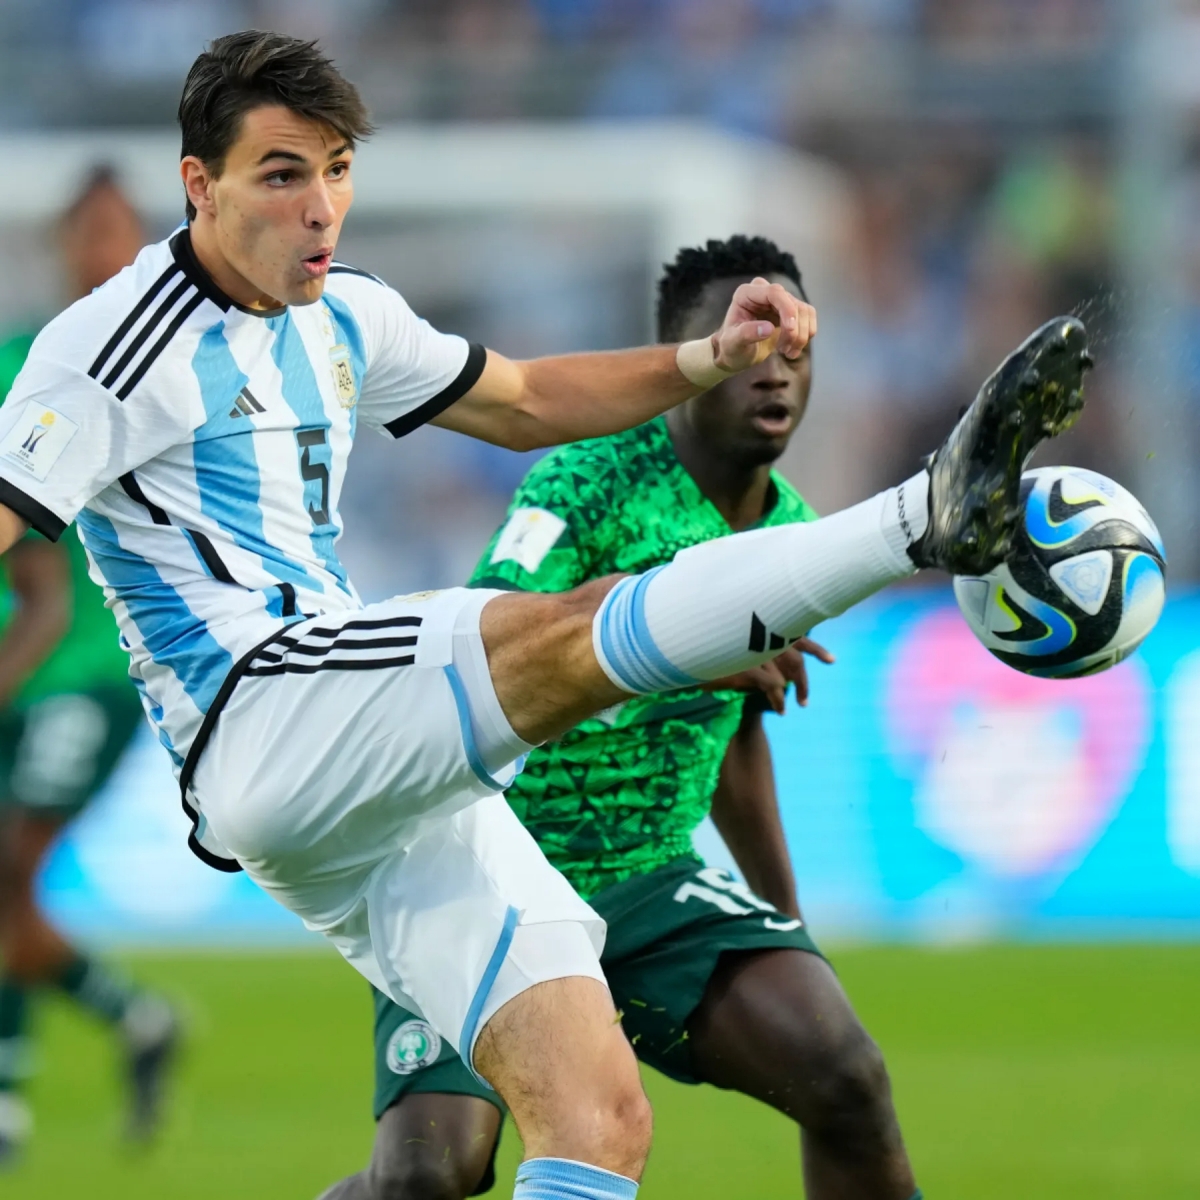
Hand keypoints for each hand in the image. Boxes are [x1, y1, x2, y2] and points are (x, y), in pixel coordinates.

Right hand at [703, 637, 834, 713]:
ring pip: (785, 677)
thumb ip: (756, 651)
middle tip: (805, 701)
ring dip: (787, 695)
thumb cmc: (705, 648)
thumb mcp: (735, 647)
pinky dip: (778, 700)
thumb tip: (772, 669)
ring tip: (787, 709)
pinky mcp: (750, 666)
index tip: (832, 660)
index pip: (799, 636)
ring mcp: (758, 650)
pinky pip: (774, 687)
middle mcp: (765, 636)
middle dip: (804, 682)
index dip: (816, 649)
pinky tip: (780, 710)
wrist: (685, 651)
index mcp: (765, 628)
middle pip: (796, 661)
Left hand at [712, 276, 816, 372]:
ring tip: (787, 353)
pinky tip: (793, 350)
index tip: (790, 330)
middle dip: (793, 330)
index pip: (775, 292)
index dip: (787, 309)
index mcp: (746, 294)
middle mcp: (764, 291)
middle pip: (792, 303)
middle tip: (784, 351)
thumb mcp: (733, 344)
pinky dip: (805, 335)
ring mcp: (779, 300)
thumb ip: (746, 334)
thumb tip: (769, 328)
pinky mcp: (790, 310)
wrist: (737, 354)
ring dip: (801, 335)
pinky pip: (808, 317)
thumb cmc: (731, 347)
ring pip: (804, 311)